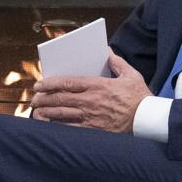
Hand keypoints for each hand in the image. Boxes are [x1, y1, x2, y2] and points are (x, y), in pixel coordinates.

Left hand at [27, 53, 149, 131]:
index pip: (68, 82)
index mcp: (98, 86)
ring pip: (62, 113)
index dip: (50, 83)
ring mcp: (90, 117)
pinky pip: (70, 129)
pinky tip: (49, 124)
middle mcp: (91, 101)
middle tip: (34, 98)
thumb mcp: (131, 75)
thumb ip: (117, 62)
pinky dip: (56, 126)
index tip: (39, 84)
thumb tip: (106, 51)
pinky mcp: (92, 130)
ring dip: (46, 112)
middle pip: (60, 98)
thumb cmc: (140, 98)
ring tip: (36, 111)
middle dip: (44, 97)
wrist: (147, 120)